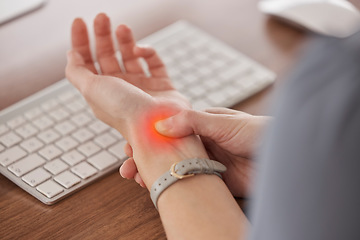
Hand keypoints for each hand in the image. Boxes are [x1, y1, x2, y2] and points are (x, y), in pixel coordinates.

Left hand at [66, 13, 207, 187]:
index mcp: (101, 92)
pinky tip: (141, 50)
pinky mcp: (162, 85)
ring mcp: (141, 86)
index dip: (80, 42)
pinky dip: (148, 52)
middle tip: (102, 17)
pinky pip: (154, 63)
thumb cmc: (125, 111)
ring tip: (122, 27)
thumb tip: (71, 55)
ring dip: (124, 40)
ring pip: (130, 56)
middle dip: (102, 35)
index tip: (79, 22)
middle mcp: (120, 88)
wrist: (158, 127)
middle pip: (107, 56)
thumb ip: (76, 71)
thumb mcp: (91, 89)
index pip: (86, 63)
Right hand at [121, 107, 269, 196]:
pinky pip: (189, 185)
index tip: (131, 144)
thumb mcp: (224, 122)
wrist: (287, 159)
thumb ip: (193, 122)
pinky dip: (174, 188)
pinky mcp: (214, 182)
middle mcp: (202, 144)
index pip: (169, 131)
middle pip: (168, 152)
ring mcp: (206, 164)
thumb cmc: (259, 132)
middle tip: (128, 167)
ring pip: (175, 169)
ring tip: (137, 180)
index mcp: (203, 126)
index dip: (149, 137)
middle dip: (146, 158)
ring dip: (156, 174)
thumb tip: (161, 125)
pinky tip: (160, 189)